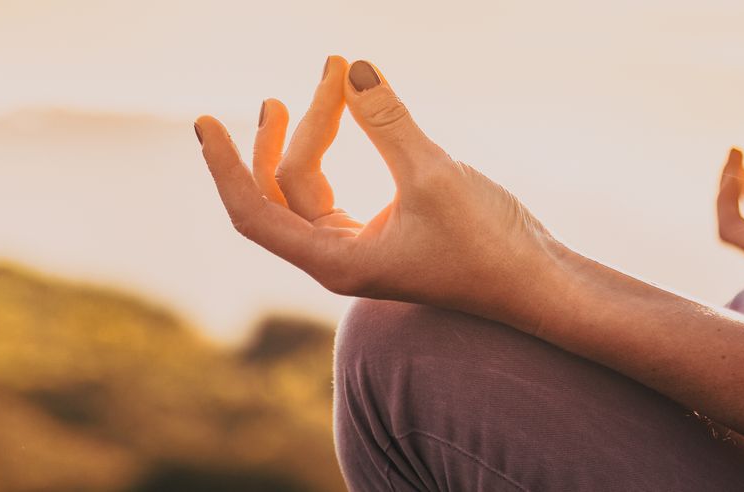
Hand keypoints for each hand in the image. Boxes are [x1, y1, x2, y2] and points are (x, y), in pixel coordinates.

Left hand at [196, 57, 567, 326]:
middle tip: (327, 73)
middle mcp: (337, 259)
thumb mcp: (434, 175)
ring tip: (333, 79)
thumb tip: (351, 69)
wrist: (539, 283)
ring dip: (316, 133)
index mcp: (336, 261)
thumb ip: (388, 121)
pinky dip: (341, 149)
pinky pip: (339, 186)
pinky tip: (355, 115)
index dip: (226, 167)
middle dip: (292, 130)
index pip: (253, 214)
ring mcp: (359, 247)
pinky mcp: (383, 234)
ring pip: (310, 186)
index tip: (205, 121)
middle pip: (284, 189)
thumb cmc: (489, 243)